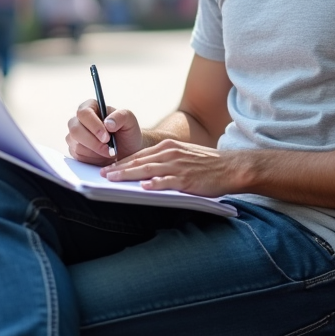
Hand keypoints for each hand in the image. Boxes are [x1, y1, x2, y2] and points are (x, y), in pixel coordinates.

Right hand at [66, 101, 144, 163]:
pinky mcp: (74, 150)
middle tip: (108, 149)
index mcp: (91, 107)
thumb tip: (107, 123)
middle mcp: (79, 120)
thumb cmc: (127, 133)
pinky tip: (102, 156)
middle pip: (75, 129)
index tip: (107, 137)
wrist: (127, 152)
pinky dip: (92, 159)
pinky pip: (78, 156)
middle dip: (93, 142)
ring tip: (109, 151)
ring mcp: (75, 135)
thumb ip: (121, 116)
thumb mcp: (130, 121)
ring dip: (95, 151)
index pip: (84, 113)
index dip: (94, 126)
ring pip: (77, 145)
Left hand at [100, 139, 247, 196]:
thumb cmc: (208, 164)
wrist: (232, 167)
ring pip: (147, 170)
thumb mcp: (184, 155)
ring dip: (128, 175)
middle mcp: (170, 153)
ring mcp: (178, 165)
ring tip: (112, 180)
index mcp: (168, 147)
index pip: (140, 154)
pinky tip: (144, 188)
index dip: (122, 162)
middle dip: (119, 168)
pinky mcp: (187, 178)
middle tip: (102, 174)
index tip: (107, 167)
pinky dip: (155, 184)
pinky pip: (167, 181)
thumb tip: (146, 172)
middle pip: (139, 161)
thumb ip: (166, 160)